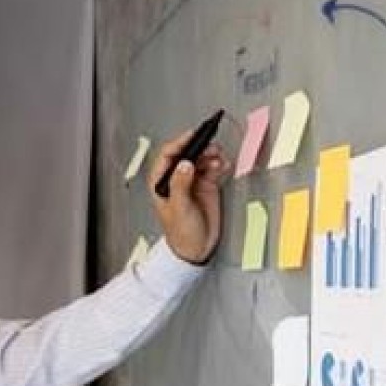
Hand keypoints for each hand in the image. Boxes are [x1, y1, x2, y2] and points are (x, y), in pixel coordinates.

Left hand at [148, 129, 231, 264]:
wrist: (196, 249)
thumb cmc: (180, 233)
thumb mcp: (179, 208)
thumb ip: (181, 185)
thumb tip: (185, 164)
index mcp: (162, 181)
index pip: (168, 155)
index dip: (180, 143)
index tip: (193, 136)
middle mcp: (177, 178)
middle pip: (186, 154)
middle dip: (198, 147)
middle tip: (210, 145)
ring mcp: (192, 181)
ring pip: (201, 160)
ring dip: (210, 155)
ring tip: (218, 155)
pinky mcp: (207, 186)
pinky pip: (213, 169)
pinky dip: (219, 165)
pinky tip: (223, 164)